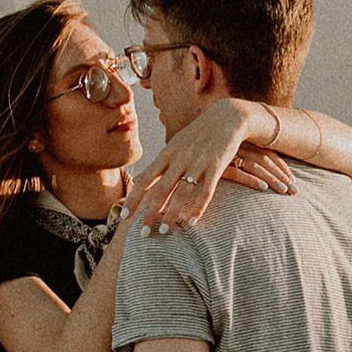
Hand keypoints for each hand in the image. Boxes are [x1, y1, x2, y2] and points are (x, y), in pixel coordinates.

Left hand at [130, 100, 295, 231]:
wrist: (226, 117)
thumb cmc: (198, 134)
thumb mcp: (176, 144)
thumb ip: (162, 163)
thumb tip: (142, 179)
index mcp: (167, 154)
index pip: (144, 179)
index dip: (133, 199)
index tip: (124, 217)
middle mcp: (179, 159)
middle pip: (160, 190)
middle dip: (149, 213)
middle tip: (142, 234)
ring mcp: (197, 163)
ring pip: (181, 193)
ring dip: (171, 214)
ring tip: (164, 231)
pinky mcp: (216, 167)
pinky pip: (205, 191)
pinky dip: (198, 208)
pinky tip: (192, 223)